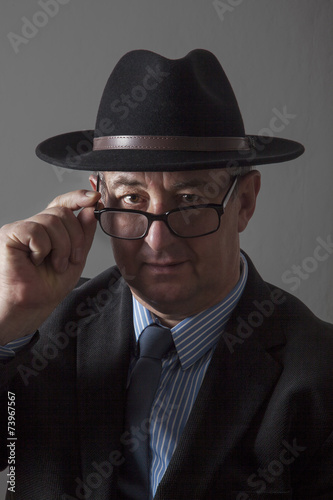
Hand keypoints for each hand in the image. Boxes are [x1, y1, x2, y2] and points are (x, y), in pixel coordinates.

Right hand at [0, 189, 100, 344]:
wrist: (31, 307)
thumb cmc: (48, 287)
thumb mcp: (77, 257)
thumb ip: (85, 233)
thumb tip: (90, 208)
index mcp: (51, 230)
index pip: (64, 204)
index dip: (79, 197)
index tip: (95, 199)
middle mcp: (36, 226)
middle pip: (63, 213)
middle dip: (75, 238)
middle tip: (71, 260)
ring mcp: (22, 229)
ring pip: (52, 220)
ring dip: (61, 248)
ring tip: (54, 265)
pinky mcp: (9, 234)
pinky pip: (36, 230)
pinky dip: (43, 249)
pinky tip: (35, 261)